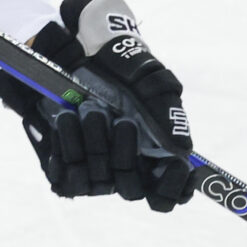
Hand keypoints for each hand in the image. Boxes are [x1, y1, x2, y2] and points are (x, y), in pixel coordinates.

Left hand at [0, 0, 194, 210]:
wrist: (86, 52)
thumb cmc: (129, 71)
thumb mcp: (154, 84)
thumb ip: (170, 115)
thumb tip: (182, 151)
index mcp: (155, 157)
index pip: (169, 195)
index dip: (172, 188)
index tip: (172, 166)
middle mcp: (126, 168)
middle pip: (130, 188)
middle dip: (125, 154)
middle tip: (122, 120)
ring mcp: (95, 169)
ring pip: (96, 180)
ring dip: (92, 144)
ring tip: (88, 108)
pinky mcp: (65, 163)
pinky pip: (64, 176)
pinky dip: (65, 147)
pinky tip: (67, 118)